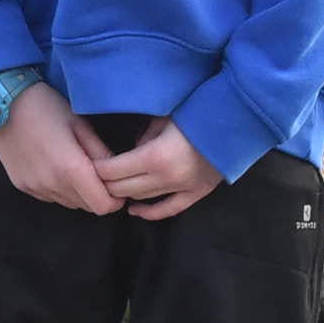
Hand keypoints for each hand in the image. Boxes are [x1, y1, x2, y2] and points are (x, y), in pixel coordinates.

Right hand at [0, 83, 121, 214]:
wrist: (3, 102)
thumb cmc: (46, 106)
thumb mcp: (79, 124)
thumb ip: (100, 152)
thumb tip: (117, 171)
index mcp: (70, 169)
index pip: (102, 206)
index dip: (115, 200)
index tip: (116, 185)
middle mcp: (52, 184)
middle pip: (86, 207)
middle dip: (97, 194)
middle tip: (97, 172)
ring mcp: (34, 187)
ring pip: (68, 203)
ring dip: (77, 192)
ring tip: (75, 166)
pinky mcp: (22, 185)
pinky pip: (50, 197)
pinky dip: (59, 189)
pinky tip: (55, 166)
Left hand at [92, 117, 222, 219]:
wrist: (236, 120)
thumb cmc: (197, 110)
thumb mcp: (163, 115)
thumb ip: (143, 136)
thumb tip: (130, 151)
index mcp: (155, 156)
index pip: (112, 171)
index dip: (95, 167)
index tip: (87, 161)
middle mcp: (166, 178)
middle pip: (122, 188)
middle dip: (104, 182)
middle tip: (95, 173)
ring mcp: (183, 188)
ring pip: (142, 198)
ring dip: (125, 192)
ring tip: (113, 185)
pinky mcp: (197, 193)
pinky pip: (169, 210)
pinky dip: (149, 213)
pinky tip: (135, 210)